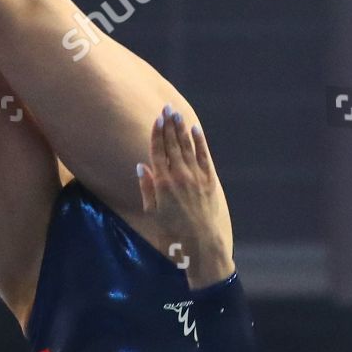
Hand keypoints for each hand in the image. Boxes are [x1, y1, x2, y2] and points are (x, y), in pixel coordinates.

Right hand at [136, 107, 233, 287]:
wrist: (200, 243)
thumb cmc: (171, 232)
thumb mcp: (152, 212)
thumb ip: (147, 188)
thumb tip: (142, 166)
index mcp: (162, 183)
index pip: (158, 152)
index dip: (157, 134)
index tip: (156, 119)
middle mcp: (178, 176)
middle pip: (172, 145)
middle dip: (169, 126)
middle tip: (167, 109)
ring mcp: (195, 177)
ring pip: (187, 147)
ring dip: (181, 129)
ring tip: (177, 114)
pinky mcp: (209, 181)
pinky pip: (203, 156)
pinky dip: (199, 142)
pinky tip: (195, 130)